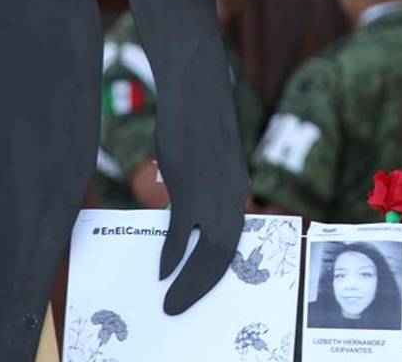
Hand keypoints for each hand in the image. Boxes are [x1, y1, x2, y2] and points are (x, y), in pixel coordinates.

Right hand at [154, 32, 249, 314]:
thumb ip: (202, 192)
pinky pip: (181, 230)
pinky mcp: (190, 184)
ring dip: (189, 281)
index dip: (220, 270)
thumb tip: (184, 217)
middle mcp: (233, 196)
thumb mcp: (208, 165)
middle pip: (224, 254)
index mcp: (239, 192)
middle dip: (203, 287)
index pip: (235, 242)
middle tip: (180, 309)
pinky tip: (162, 271)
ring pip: (208, 250)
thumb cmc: (200, 127)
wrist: (199, 92)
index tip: (204, 291)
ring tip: (170, 302)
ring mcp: (213, 192)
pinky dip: (172, 254)